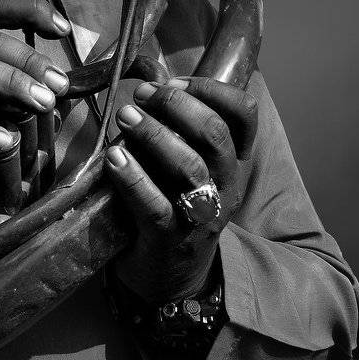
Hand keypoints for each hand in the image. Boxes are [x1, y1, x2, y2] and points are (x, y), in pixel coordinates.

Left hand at [104, 76, 257, 302]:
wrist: (172, 280)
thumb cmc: (174, 206)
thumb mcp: (190, 168)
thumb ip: (180, 132)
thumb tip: (151, 85)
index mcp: (234, 162)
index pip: (244, 115)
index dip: (212, 89)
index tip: (176, 80)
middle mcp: (225, 185)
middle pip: (214, 134)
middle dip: (177, 104)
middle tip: (143, 94)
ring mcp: (201, 215)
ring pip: (189, 167)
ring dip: (154, 134)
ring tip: (125, 116)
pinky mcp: (171, 239)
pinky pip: (155, 205)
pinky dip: (133, 178)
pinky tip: (114, 158)